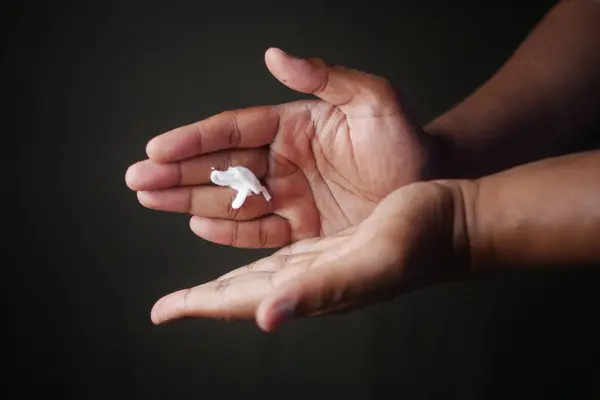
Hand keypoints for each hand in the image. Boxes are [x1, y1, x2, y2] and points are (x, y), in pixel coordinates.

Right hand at [125, 48, 438, 247]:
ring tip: (150, 198)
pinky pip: (259, 230)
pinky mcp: (301, 228)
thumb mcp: (373, 100)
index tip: (157, 147)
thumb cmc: (405, 141)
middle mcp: (284, 160)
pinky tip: (198, 225)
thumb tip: (273, 54)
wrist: (431, 186)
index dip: (195, 138)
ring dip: (189, 199)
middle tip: (135, 179)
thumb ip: (326, 77)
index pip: (235, 130)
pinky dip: (230, 230)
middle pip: (221, 165)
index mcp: (294, 126)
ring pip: (231, 198)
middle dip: (177, 172)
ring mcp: (290, 196)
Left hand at [150, 181, 471, 330]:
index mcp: (310, 286)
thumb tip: (266, 317)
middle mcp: (309, 281)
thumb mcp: (371, 262)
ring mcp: (320, 265)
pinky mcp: (332, 246)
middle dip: (202, 299)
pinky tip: (247, 249)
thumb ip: (321, 290)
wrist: (452, 225)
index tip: (162, 312)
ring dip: (222, 280)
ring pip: (257, 274)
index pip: (243, 301)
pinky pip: (280, 252)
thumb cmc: (420, 242)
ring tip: (194, 285)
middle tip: (166, 305)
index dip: (201, 306)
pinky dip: (253, 251)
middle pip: (243, 296)